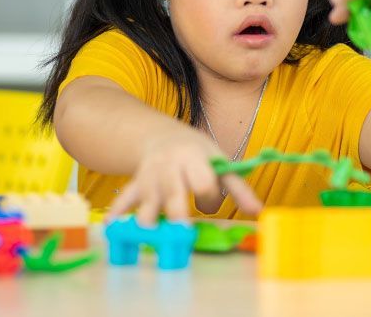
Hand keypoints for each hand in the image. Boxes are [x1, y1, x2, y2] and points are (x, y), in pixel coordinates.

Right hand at [106, 130, 261, 225]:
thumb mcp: (219, 162)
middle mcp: (170, 165)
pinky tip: (111, 226)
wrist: (160, 136)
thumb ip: (238, 187)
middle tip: (182, 233)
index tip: (210, 204)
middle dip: (178, 213)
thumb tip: (258, 211)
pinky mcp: (136, 185)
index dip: (208, 197)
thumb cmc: (196, 154)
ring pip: (148, 199)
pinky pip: (125, 198)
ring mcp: (151, 175)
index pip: (203, 180)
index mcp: (194, 157)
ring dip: (147, 218)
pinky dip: (117, 212)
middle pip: (174, 192)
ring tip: (149, 235)